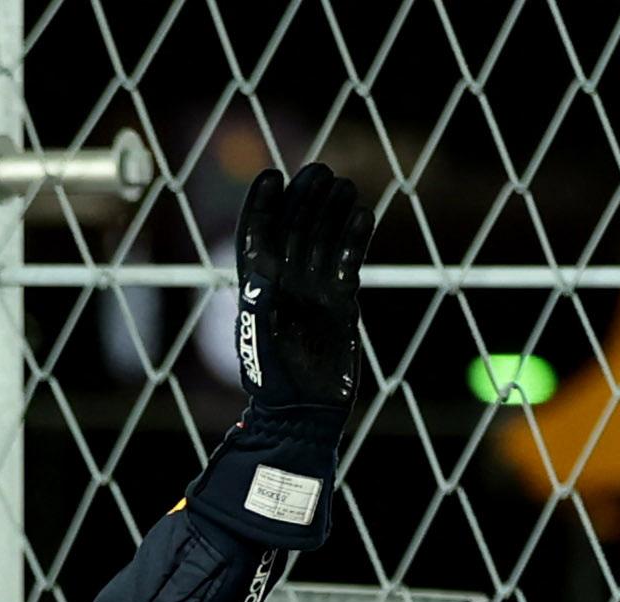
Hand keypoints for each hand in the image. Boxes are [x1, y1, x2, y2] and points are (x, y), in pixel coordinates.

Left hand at [231, 163, 375, 409]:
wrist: (304, 411)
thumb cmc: (274, 381)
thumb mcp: (260, 341)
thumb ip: (260, 303)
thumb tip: (262, 263)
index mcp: (257, 290)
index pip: (257, 237)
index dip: (262, 206)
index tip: (271, 176)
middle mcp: (285, 286)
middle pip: (293, 231)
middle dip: (303, 201)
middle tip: (318, 171)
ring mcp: (313, 292)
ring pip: (322, 242)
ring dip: (331, 213)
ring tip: (343, 185)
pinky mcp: (341, 303)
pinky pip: (349, 263)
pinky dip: (355, 240)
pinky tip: (363, 216)